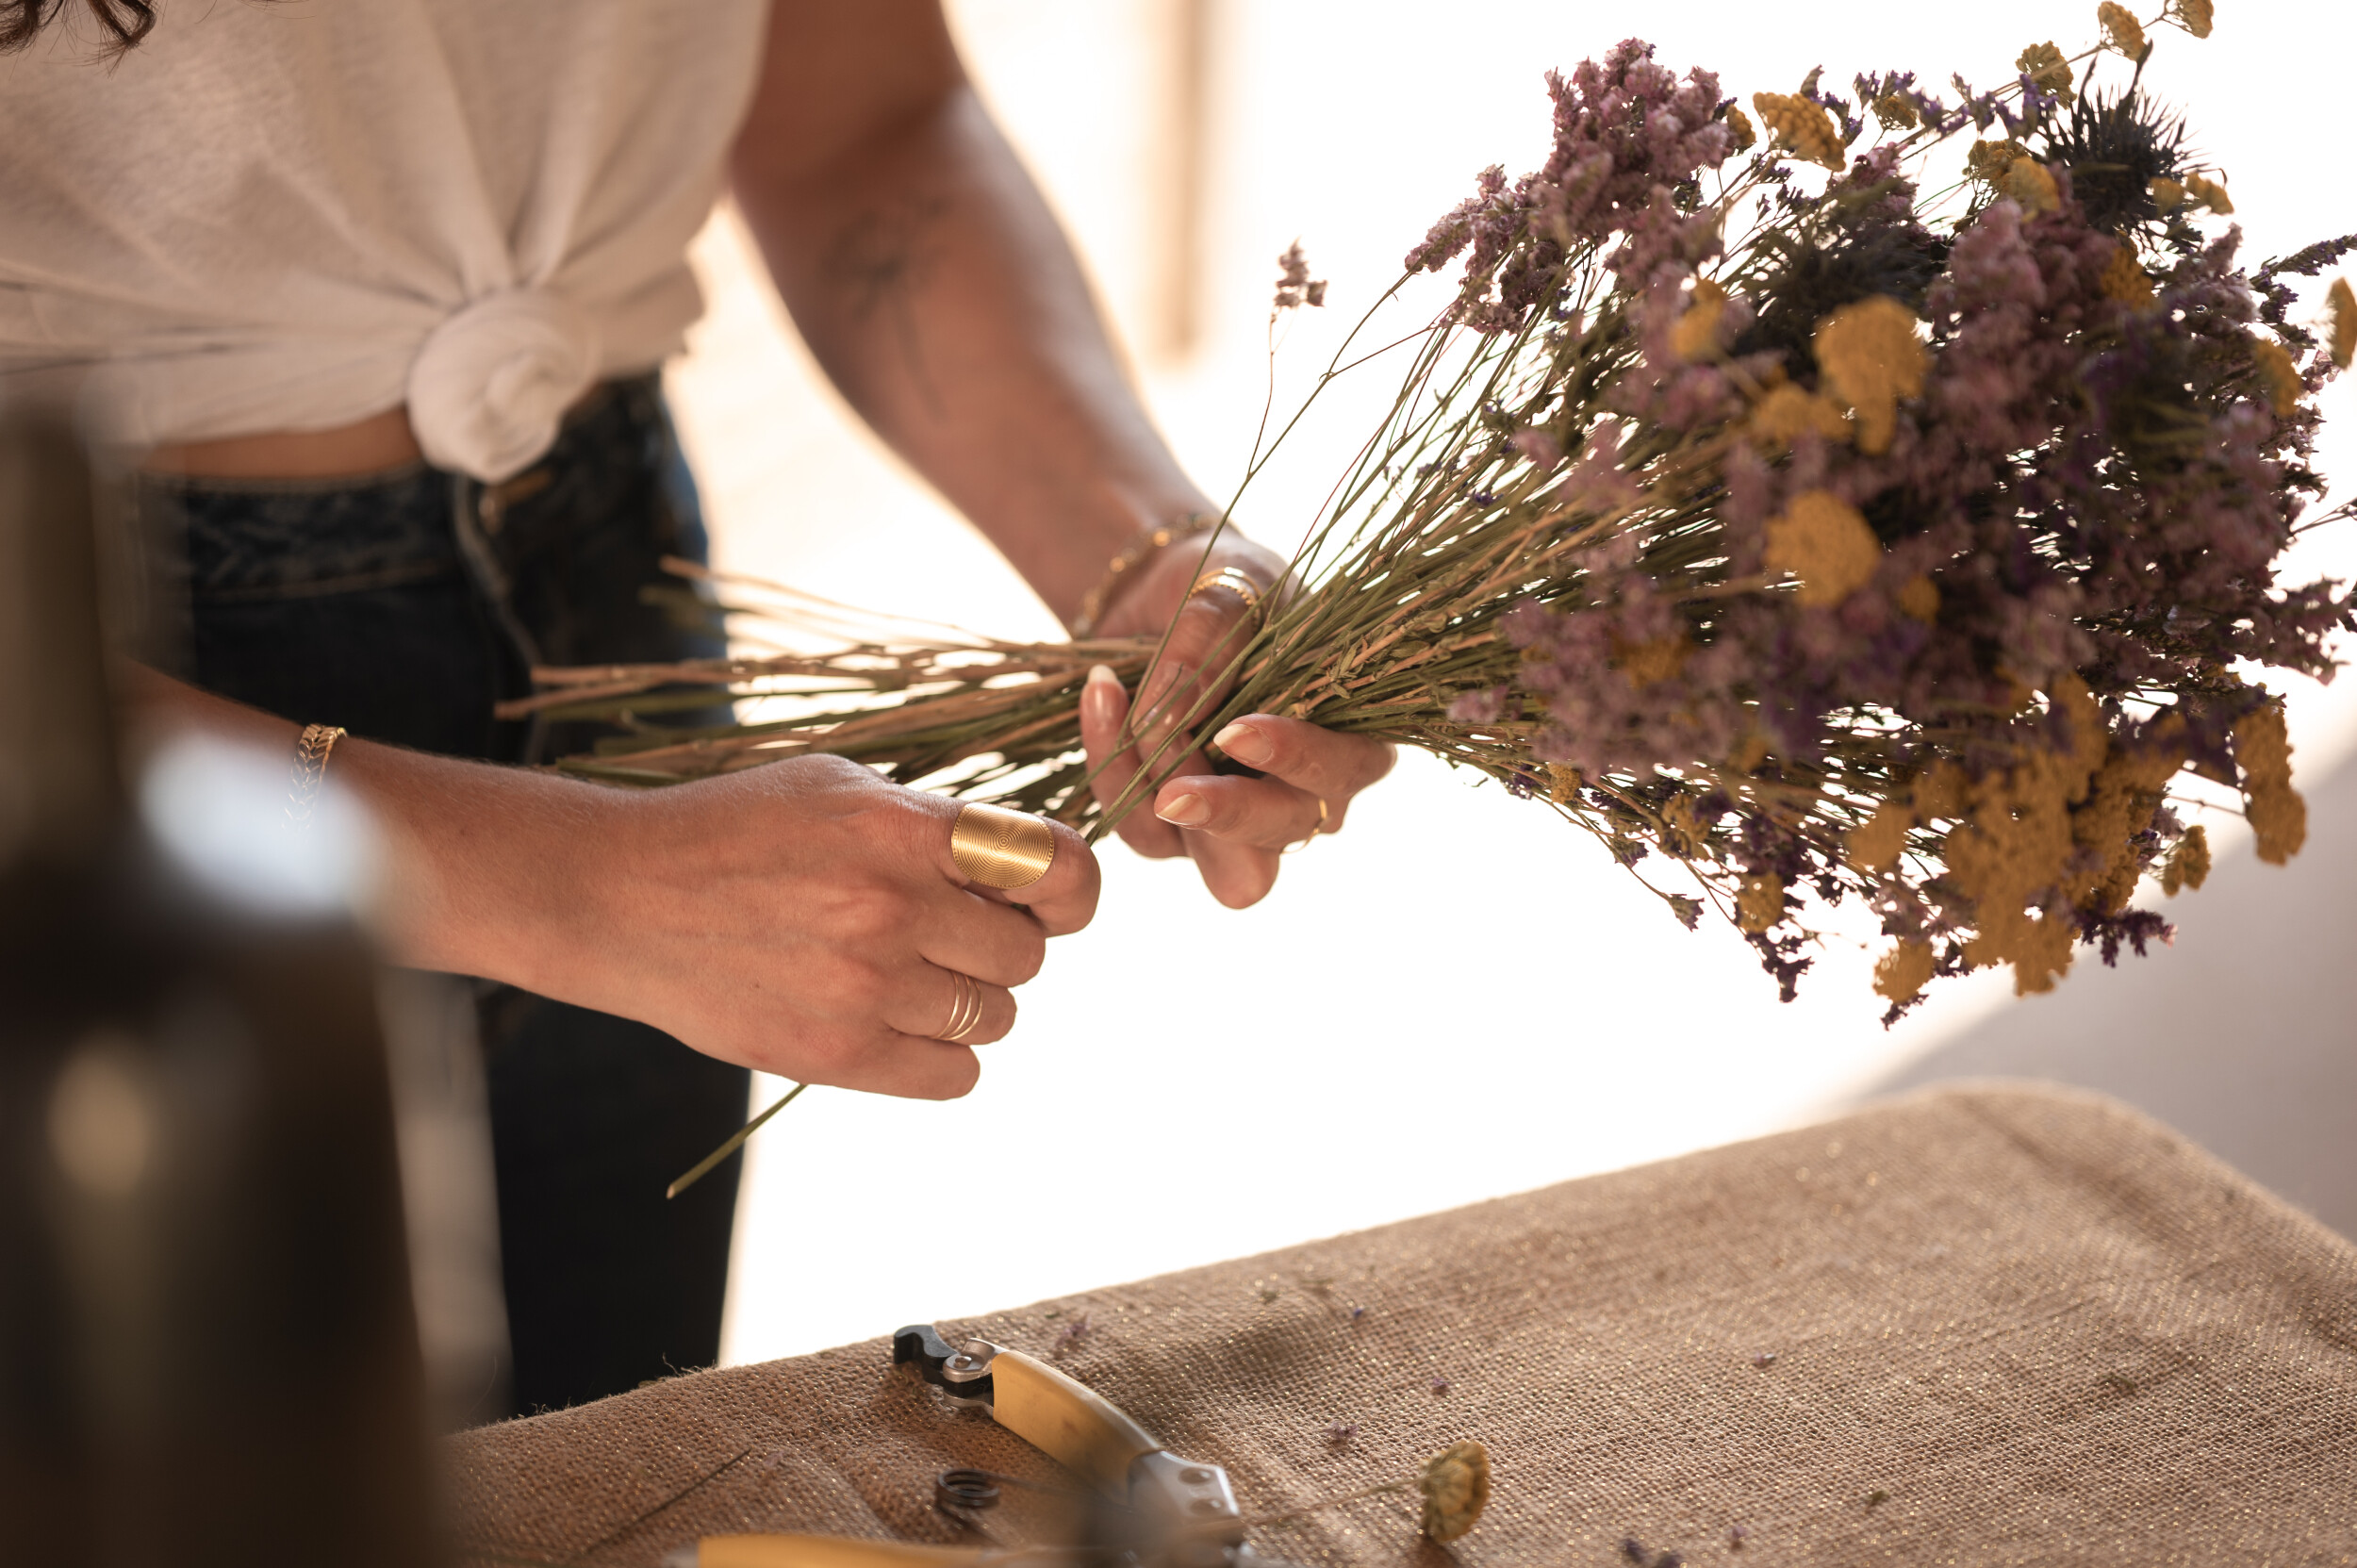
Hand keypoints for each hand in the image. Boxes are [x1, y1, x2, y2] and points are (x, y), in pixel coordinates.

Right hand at [509, 755, 1098, 1098]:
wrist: (619, 896)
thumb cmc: (737, 829)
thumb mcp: (840, 789)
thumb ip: (936, 823)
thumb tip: (1032, 866)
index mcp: (902, 829)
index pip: (1055, 868)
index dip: (1070, 889)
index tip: (1048, 897)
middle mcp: (892, 907)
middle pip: (1028, 955)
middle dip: (1002, 945)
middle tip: (947, 931)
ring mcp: (863, 987)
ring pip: (996, 1017)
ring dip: (971, 1001)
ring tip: (911, 973)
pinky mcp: (834, 1054)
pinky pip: (954, 1075)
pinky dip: (944, 1055)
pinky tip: (900, 1022)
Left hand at [1079, 529, 1395, 907]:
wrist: (1158, 596)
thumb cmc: (1223, 588)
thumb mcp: (1228, 585)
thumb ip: (1212, 640)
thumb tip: (1173, 718)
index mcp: (1348, 731)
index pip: (1344, 770)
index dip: (1299, 761)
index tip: (1234, 733)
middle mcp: (1306, 790)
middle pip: (1286, 834)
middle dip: (1230, 814)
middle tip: (1174, 792)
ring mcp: (1243, 821)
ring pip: (1218, 865)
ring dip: (1160, 795)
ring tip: (1118, 706)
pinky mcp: (1179, 831)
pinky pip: (1147, 834)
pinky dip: (1113, 771)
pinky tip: (1101, 697)